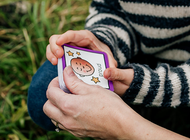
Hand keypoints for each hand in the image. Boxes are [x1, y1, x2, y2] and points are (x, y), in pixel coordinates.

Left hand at [43, 66, 189, 139]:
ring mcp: (73, 128)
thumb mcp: (97, 88)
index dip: (58, 77)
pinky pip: (66, 121)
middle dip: (56, 90)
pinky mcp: (80, 132)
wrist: (126, 128)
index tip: (66, 70)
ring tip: (76, 91)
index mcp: (71, 105)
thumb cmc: (115, 107)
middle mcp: (68, 119)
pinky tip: (83, 104)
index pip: (53, 89)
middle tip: (68, 81)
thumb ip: (79, 79)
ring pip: (56, 114)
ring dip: (62, 101)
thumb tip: (68, 70)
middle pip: (50, 103)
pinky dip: (69, 111)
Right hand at [46, 30, 116, 68]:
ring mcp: (66, 45)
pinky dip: (52, 57)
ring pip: (52, 44)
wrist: (100, 50)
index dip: (65, 37)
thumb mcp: (107, 55)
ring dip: (51, 53)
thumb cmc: (102, 50)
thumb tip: (108, 72)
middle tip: (58, 57)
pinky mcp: (63, 52)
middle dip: (55, 47)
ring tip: (56, 62)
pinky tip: (56, 64)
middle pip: (57, 38)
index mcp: (83, 36)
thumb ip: (110, 62)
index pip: (72, 34)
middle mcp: (72, 39)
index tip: (59, 42)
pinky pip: (53, 52)